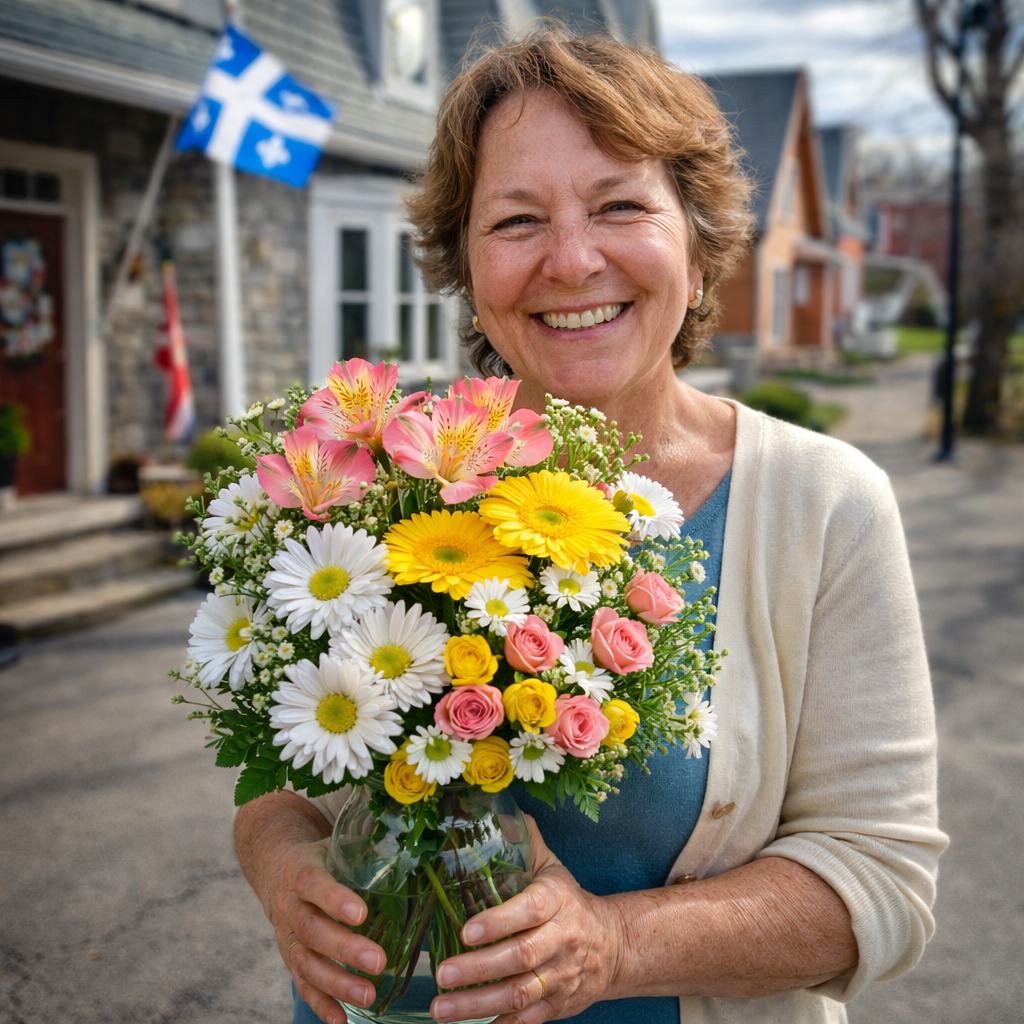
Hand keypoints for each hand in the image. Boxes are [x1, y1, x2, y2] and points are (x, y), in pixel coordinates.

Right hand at [268, 839, 387, 1023]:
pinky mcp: (289, 957)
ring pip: (305, 963)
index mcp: (301, 871)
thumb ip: (366, 845)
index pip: (314, 884)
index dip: (335, 900)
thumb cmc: (321, 857)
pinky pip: (301, 984)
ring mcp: (286, 935)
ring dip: (336, 983)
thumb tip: (410, 838)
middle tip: (379, 961)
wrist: (277, 870)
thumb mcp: (337, 842)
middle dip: (345, 949)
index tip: (362, 914)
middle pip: (312, 930)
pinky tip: (341, 1020)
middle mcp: (289, 905)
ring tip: (368, 995)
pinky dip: (320, 1004)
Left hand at [428, 815, 624, 1022]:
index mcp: (557, 901)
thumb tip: (498, 811)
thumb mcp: (551, 867)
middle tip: (442, 973)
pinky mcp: (559, 1004)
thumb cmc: (569, 902)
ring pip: (519, 993)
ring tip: (442, 1008)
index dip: (498, 921)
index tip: (465, 930)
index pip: (528, 910)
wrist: (613, 945)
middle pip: (520, 956)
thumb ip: (524, 843)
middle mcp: (562, 939)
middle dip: (478, 969)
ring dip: (478, 1004)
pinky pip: (528, 1019)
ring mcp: (561, 975)